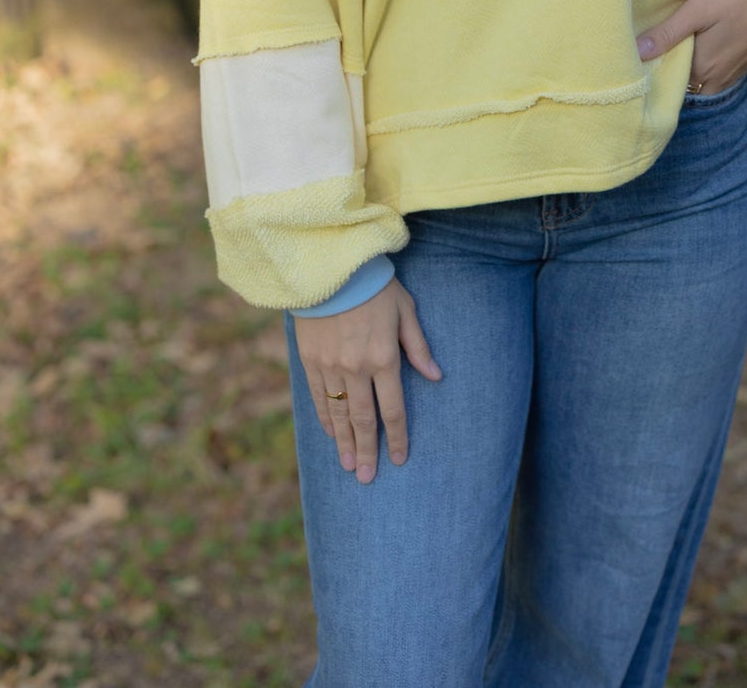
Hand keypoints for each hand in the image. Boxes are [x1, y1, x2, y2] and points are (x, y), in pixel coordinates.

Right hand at [293, 277, 441, 484]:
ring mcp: (330, 367)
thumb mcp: (405, 310)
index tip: (400, 459)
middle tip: (367, 477)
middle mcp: (357, 368)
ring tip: (348, 467)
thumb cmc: (375, 286)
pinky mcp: (310, 361)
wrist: (330, 268)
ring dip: (345, 443)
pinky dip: (326, 420)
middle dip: (367, 451)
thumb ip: (418, 346)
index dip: (398, 437)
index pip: (393, 409)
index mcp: (384, 358)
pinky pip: (318, 398)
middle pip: (364, 420)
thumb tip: (436, 376)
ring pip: (340, 414)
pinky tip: (331, 435)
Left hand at [636, 0, 746, 96]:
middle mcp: (716, 78)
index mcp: (701, 68)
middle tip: (651, 49)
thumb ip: (669, 33)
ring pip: (699, 80)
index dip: (652, 66)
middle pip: (683, 83)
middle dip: (668, 71)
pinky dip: (703, 66)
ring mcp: (732, 72)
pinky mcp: (743, 62)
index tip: (638, 53)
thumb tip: (637, 53)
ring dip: (686, 69)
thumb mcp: (699, 9)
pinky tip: (698, 46)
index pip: (666, 78)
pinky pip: (715, 74)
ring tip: (671, 48)